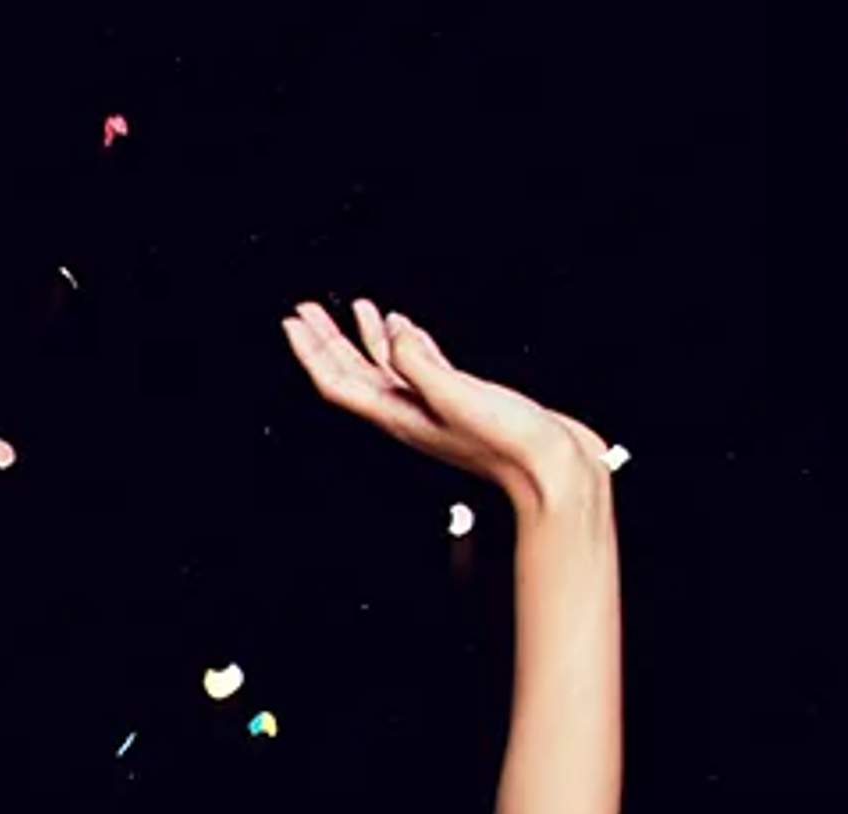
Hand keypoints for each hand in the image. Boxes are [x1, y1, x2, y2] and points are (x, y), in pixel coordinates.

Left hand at [283, 298, 610, 508]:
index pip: (338, 383)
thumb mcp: (455, 395)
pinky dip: (408, 342)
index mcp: (398, 416)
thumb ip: (418, 361)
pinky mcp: (459, 399)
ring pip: (386, 366)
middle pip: (352, 373)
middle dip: (327, 339)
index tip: (294, 320)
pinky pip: (421, 366)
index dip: (311, 351)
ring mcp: (433, 407)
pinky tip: (404, 327)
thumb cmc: (509, 444)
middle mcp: (409, 413)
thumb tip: (395, 328)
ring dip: (364, 337)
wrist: (552, 470)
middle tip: (308, 309)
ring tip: (352, 308)